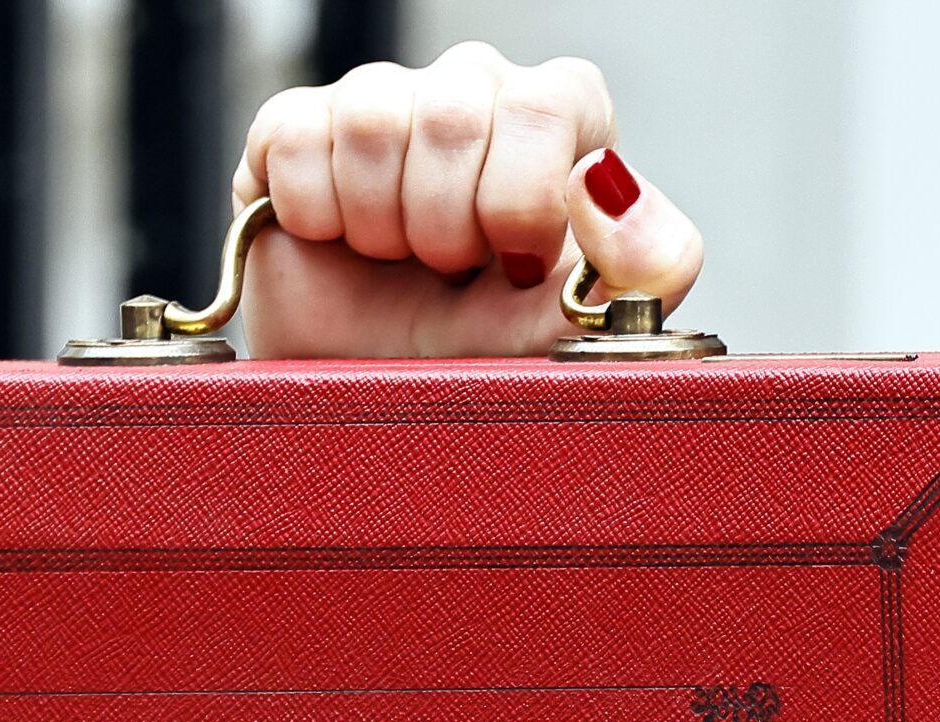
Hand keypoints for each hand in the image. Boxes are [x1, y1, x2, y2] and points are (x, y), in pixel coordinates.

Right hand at [233, 43, 705, 358]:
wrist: (371, 409)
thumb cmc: (481, 365)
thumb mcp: (578, 335)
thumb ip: (641, 265)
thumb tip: (608, 178)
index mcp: (560, 125)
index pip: (549, 103)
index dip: (519, 200)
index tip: (510, 265)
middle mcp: (477, 94)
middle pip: (457, 111)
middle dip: (446, 227)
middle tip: (447, 275)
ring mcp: (386, 102)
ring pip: (373, 119)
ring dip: (378, 225)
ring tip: (394, 263)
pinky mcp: (297, 125)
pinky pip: (298, 138)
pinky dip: (313, 214)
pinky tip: (336, 243)